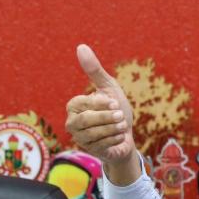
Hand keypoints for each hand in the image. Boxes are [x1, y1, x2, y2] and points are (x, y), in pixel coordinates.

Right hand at [65, 44, 140, 184]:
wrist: (127, 135)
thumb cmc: (116, 109)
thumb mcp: (108, 87)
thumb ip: (94, 70)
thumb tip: (81, 46)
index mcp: (74, 106)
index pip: (84, 104)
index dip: (102, 104)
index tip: (115, 103)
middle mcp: (72, 123)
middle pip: (86, 121)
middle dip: (108, 118)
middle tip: (121, 115)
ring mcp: (80, 139)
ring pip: (95, 134)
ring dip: (114, 128)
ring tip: (122, 125)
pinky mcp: (90, 151)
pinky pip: (102, 146)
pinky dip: (116, 139)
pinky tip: (119, 136)